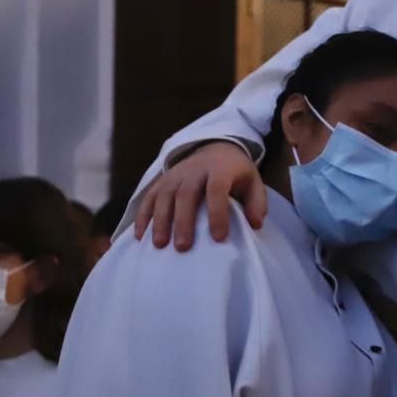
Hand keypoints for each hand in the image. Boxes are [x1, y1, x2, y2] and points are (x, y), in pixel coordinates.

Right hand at [134, 142, 264, 250]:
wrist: (215, 149)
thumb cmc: (235, 174)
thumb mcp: (253, 182)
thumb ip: (257, 203)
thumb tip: (255, 224)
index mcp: (220, 169)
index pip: (216, 189)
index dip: (217, 213)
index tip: (219, 238)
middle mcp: (194, 170)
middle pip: (186, 193)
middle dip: (183, 221)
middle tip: (182, 247)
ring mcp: (175, 174)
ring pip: (164, 195)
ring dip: (160, 220)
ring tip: (159, 245)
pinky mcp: (161, 180)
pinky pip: (149, 197)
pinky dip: (143, 216)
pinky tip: (140, 236)